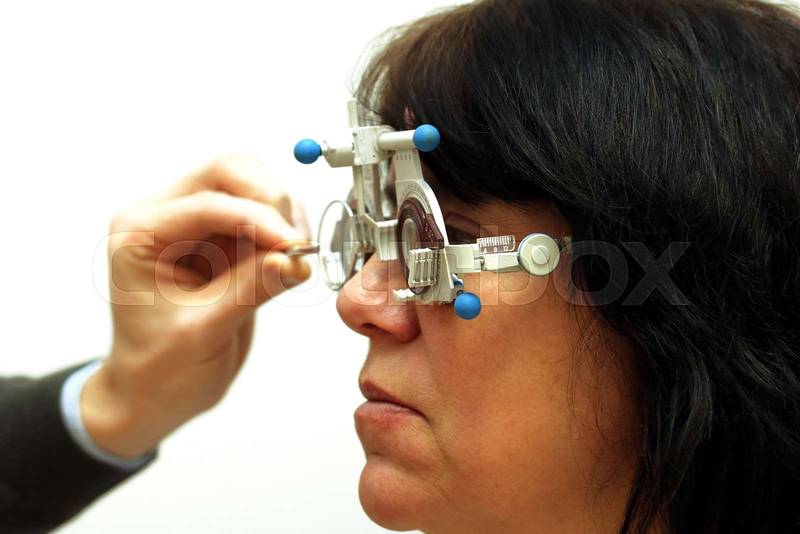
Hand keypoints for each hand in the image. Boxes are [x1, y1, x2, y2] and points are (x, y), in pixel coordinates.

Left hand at [81, 155, 310, 457]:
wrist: (155, 392)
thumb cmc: (159, 369)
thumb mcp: (202, 334)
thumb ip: (248, 291)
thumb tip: (294, 259)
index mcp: (141, 234)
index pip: (208, 204)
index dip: (258, 221)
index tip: (294, 247)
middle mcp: (165, 218)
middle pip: (228, 172)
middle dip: (270, 200)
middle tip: (297, 242)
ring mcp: (196, 225)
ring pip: (252, 186)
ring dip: (283, 213)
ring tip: (296, 255)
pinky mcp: (224, 239)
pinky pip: (264, 214)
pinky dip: (286, 227)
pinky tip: (292, 258)